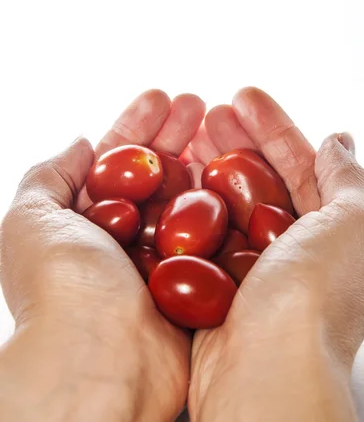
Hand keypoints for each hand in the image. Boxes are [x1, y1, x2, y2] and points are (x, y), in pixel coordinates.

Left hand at [0, 89, 204, 421]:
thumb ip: (50, 176)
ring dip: (203, 158)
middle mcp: (123, 239)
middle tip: (198, 102)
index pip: (114, 161)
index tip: (161, 97)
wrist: (100, 364)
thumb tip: (81, 142)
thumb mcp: (30, 219)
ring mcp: (162, 260)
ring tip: (222, 123)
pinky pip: (213, 234)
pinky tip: (235, 170)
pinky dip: (223, 202)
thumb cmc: (60, 288)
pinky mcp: (195, 283)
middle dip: (175, 134)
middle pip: (154, 172)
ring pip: (186, 197)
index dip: (136, 125)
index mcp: (85, 222)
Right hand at [186, 87, 363, 421]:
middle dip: (237, 139)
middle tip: (211, 109)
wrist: (266, 372)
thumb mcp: (356, 225)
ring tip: (188, 133)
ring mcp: (251, 268)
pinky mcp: (214, 285)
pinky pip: (201, 233)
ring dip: (209, 164)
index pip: (303, 165)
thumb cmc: (316, 300)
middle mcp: (294, 251)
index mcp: (334, 235)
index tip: (245, 97)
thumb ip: (349, 178)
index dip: (275, 127)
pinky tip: (174, 178)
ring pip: (228, 202)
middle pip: (261, 178)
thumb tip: (340, 140)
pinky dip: (189, 203)